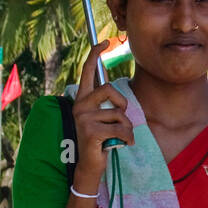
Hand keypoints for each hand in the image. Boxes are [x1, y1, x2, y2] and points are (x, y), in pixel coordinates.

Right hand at [72, 42, 133, 184]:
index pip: (87, 72)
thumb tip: (111, 83)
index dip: (95, 55)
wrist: (90, 166)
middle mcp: (79, 106)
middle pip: (109, 89)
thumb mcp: (104, 118)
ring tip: (117, 138)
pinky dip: (127, 138)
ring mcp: (83, 118)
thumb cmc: (101, 140)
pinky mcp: (90, 131)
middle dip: (122, 104)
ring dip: (126, 128)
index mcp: (82, 100)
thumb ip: (107, 102)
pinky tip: (122, 145)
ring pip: (119, 113)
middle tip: (121, 119)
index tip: (104, 41)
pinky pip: (120, 128)